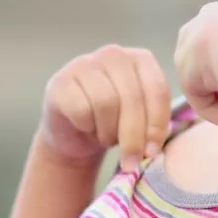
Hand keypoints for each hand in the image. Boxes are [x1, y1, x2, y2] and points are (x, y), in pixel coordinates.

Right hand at [39, 44, 171, 171]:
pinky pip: (81, 109)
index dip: (157, 124)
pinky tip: (85, 127)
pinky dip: (86, 126)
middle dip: (133, 137)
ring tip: (105, 138)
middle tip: (131, 162)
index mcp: (140, 59)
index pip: (157, 90)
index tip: (152, 151)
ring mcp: (84, 64)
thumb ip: (154, 121)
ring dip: (108, 131)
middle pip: (131, 98)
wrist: (74, 131)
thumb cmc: (113, 123)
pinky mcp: (61, 82)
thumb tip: (154, 145)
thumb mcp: (141, 120)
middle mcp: (113, 54)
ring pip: (106, 103)